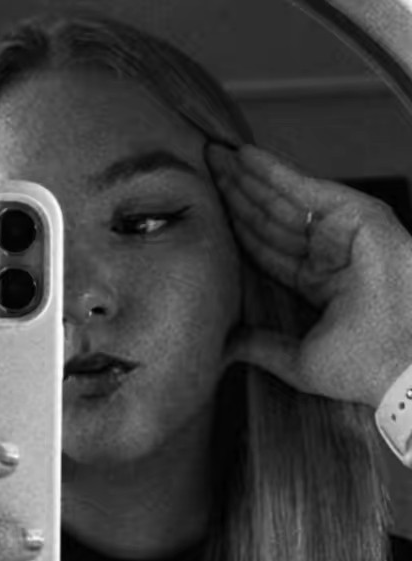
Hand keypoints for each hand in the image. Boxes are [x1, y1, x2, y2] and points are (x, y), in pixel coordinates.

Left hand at [206, 142, 411, 407]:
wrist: (403, 364)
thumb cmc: (364, 367)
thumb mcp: (298, 361)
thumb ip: (261, 347)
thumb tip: (226, 347)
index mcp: (317, 283)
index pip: (266, 248)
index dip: (237, 227)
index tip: (211, 209)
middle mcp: (328, 253)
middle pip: (269, 217)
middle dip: (236, 192)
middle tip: (206, 167)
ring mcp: (342, 232)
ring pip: (282, 199)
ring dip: (247, 176)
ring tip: (216, 156)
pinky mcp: (356, 215)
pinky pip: (304, 188)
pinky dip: (274, 170)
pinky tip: (245, 156)